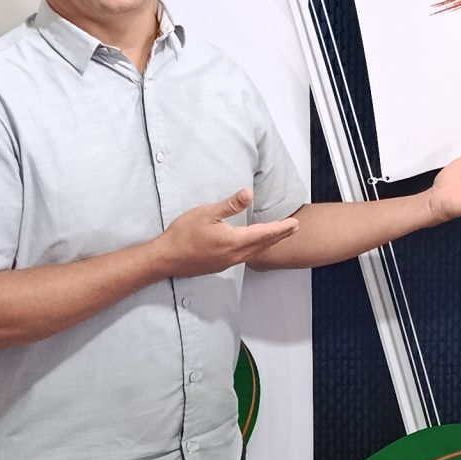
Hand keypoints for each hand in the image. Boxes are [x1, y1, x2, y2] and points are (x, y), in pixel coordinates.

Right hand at [155, 189, 299, 276]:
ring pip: (255, 252)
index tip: (294, 224)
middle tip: (293, 229)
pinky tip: (254, 247)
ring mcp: (228, 262)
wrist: (166, 258)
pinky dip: (256, 249)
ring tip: (278, 236)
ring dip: (269, 243)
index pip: (265, 233)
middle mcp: (235, 255)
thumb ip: (230, 205)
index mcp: (234, 241)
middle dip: (280, 236)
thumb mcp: (206, 213)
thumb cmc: (183, 235)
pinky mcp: (220, 266)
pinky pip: (245, 257)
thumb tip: (249, 193)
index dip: (281, 228)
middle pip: (264, 244)